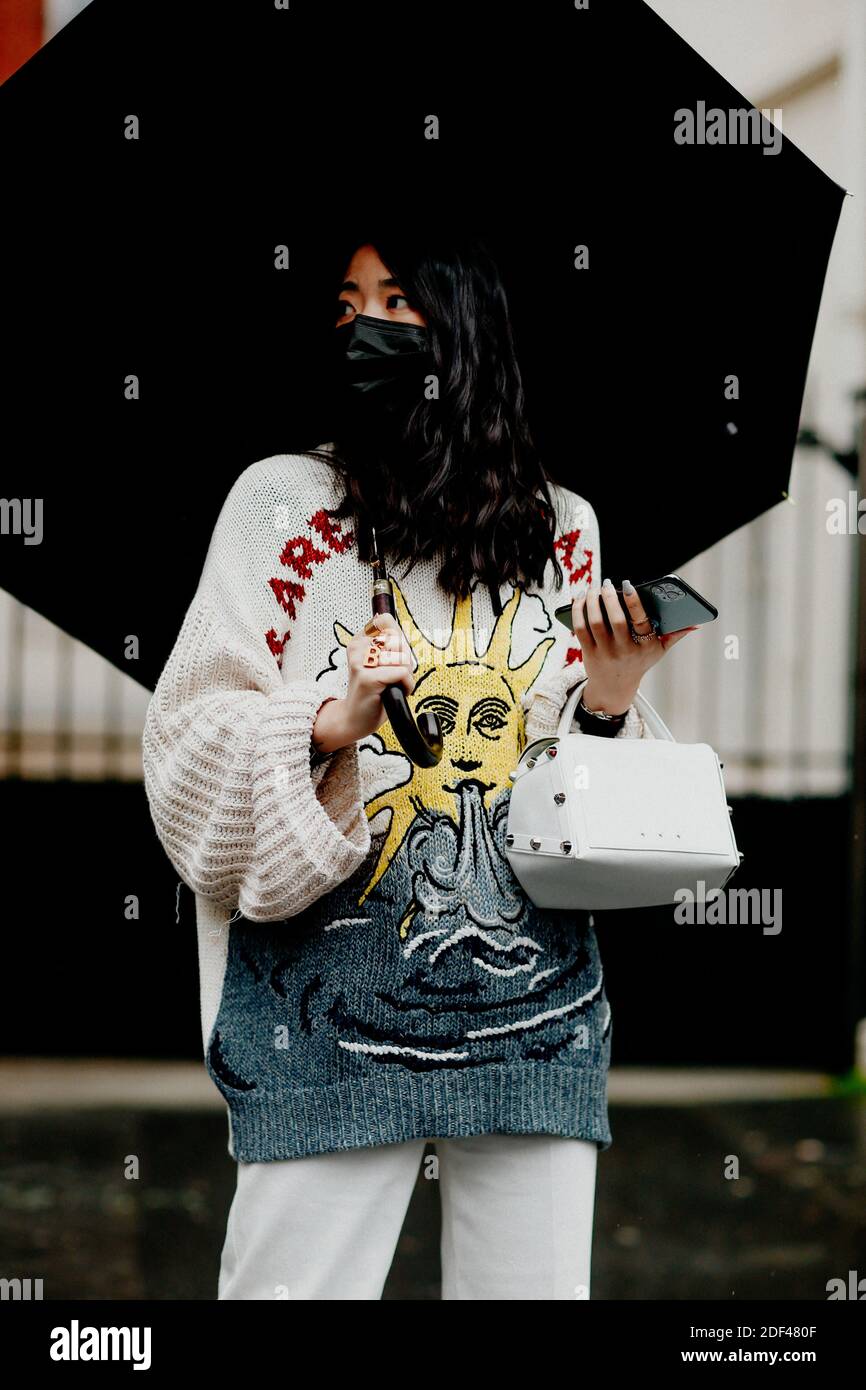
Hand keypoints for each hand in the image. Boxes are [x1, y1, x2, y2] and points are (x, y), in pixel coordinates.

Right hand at [311, 612, 415, 752]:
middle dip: (404, 661)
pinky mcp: (368, 677)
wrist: (354, 719)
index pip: (386, 621)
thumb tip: (391, 622)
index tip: (389, 659)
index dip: (398, 642)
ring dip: (405, 675)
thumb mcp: (383, 662)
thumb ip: (392, 642)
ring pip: (402, 658)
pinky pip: (402, 673)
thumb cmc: (373, 692)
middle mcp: (358, 647)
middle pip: (399, 641)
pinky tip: (393, 693)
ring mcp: (361, 662)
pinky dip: (406, 686)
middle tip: (390, 677)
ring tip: (390, 685)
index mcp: (359, 640)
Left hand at [572, 578, 697, 715]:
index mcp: (646, 647)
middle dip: (609, 598)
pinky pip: (581, 629)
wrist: (615, 688)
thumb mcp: (659, 651)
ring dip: (592, 602)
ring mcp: (606, 653)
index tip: (628, 586)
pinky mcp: (589, 654)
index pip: (641, 623)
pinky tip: (580, 599)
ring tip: (593, 588)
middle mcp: (626, 651)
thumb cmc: (639, 662)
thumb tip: (695, 623)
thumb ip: (675, 635)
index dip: (634, 603)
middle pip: (615, 620)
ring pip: (596, 623)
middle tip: (607, 583)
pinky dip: (578, 612)